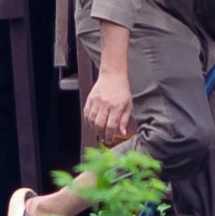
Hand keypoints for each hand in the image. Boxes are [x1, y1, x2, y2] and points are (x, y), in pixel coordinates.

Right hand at [85, 32, 133, 146]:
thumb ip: (124, 120)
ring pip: (91, 120)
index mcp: (116, 106)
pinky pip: (86, 114)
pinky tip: (92, 124)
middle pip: (99, 125)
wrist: (113, 75)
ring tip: (98, 131)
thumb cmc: (122, 90)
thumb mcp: (128, 105)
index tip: (110, 140)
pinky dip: (88, 121)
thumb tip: (122, 133)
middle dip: (101, 134)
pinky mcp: (90, 99)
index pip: (111, 126)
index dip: (109, 136)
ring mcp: (96, 101)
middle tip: (104, 138)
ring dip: (94, 129)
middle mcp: (105, 104)